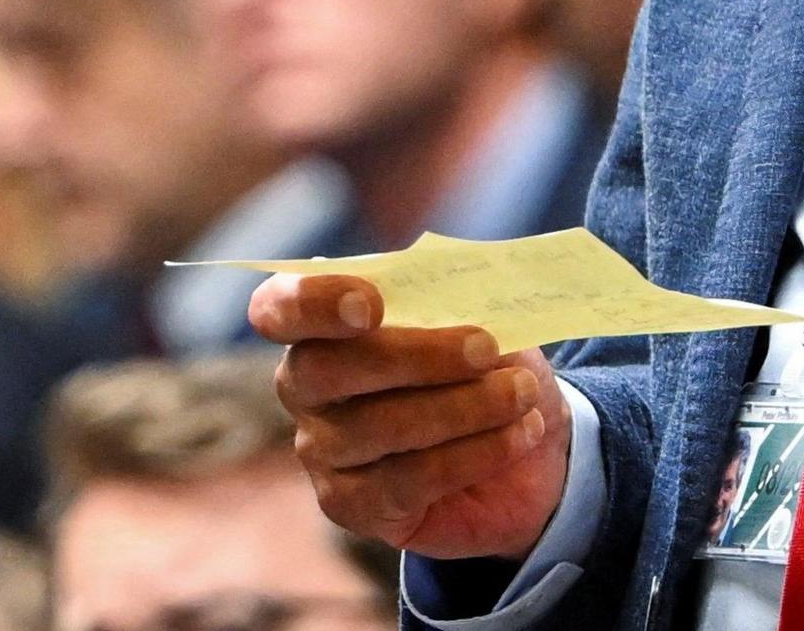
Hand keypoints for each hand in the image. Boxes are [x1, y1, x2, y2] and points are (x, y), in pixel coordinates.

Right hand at [255, 273, 567, 561]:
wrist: (526, 442)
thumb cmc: (488, 362)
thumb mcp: (482, 315)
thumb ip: (456, 299)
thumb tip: (459, 298)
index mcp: (321, 323)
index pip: (277, 307)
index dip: (311, 302)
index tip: (371, 305)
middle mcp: (304, 386)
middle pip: (325, 368)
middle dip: (413, 356)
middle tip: (486, 348)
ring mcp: (321, 450)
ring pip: (375, 427)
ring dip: (462, 407)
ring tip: (519, 393)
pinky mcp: (352, 505)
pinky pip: (409, 480)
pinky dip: (474, 452)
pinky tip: (518, 433)